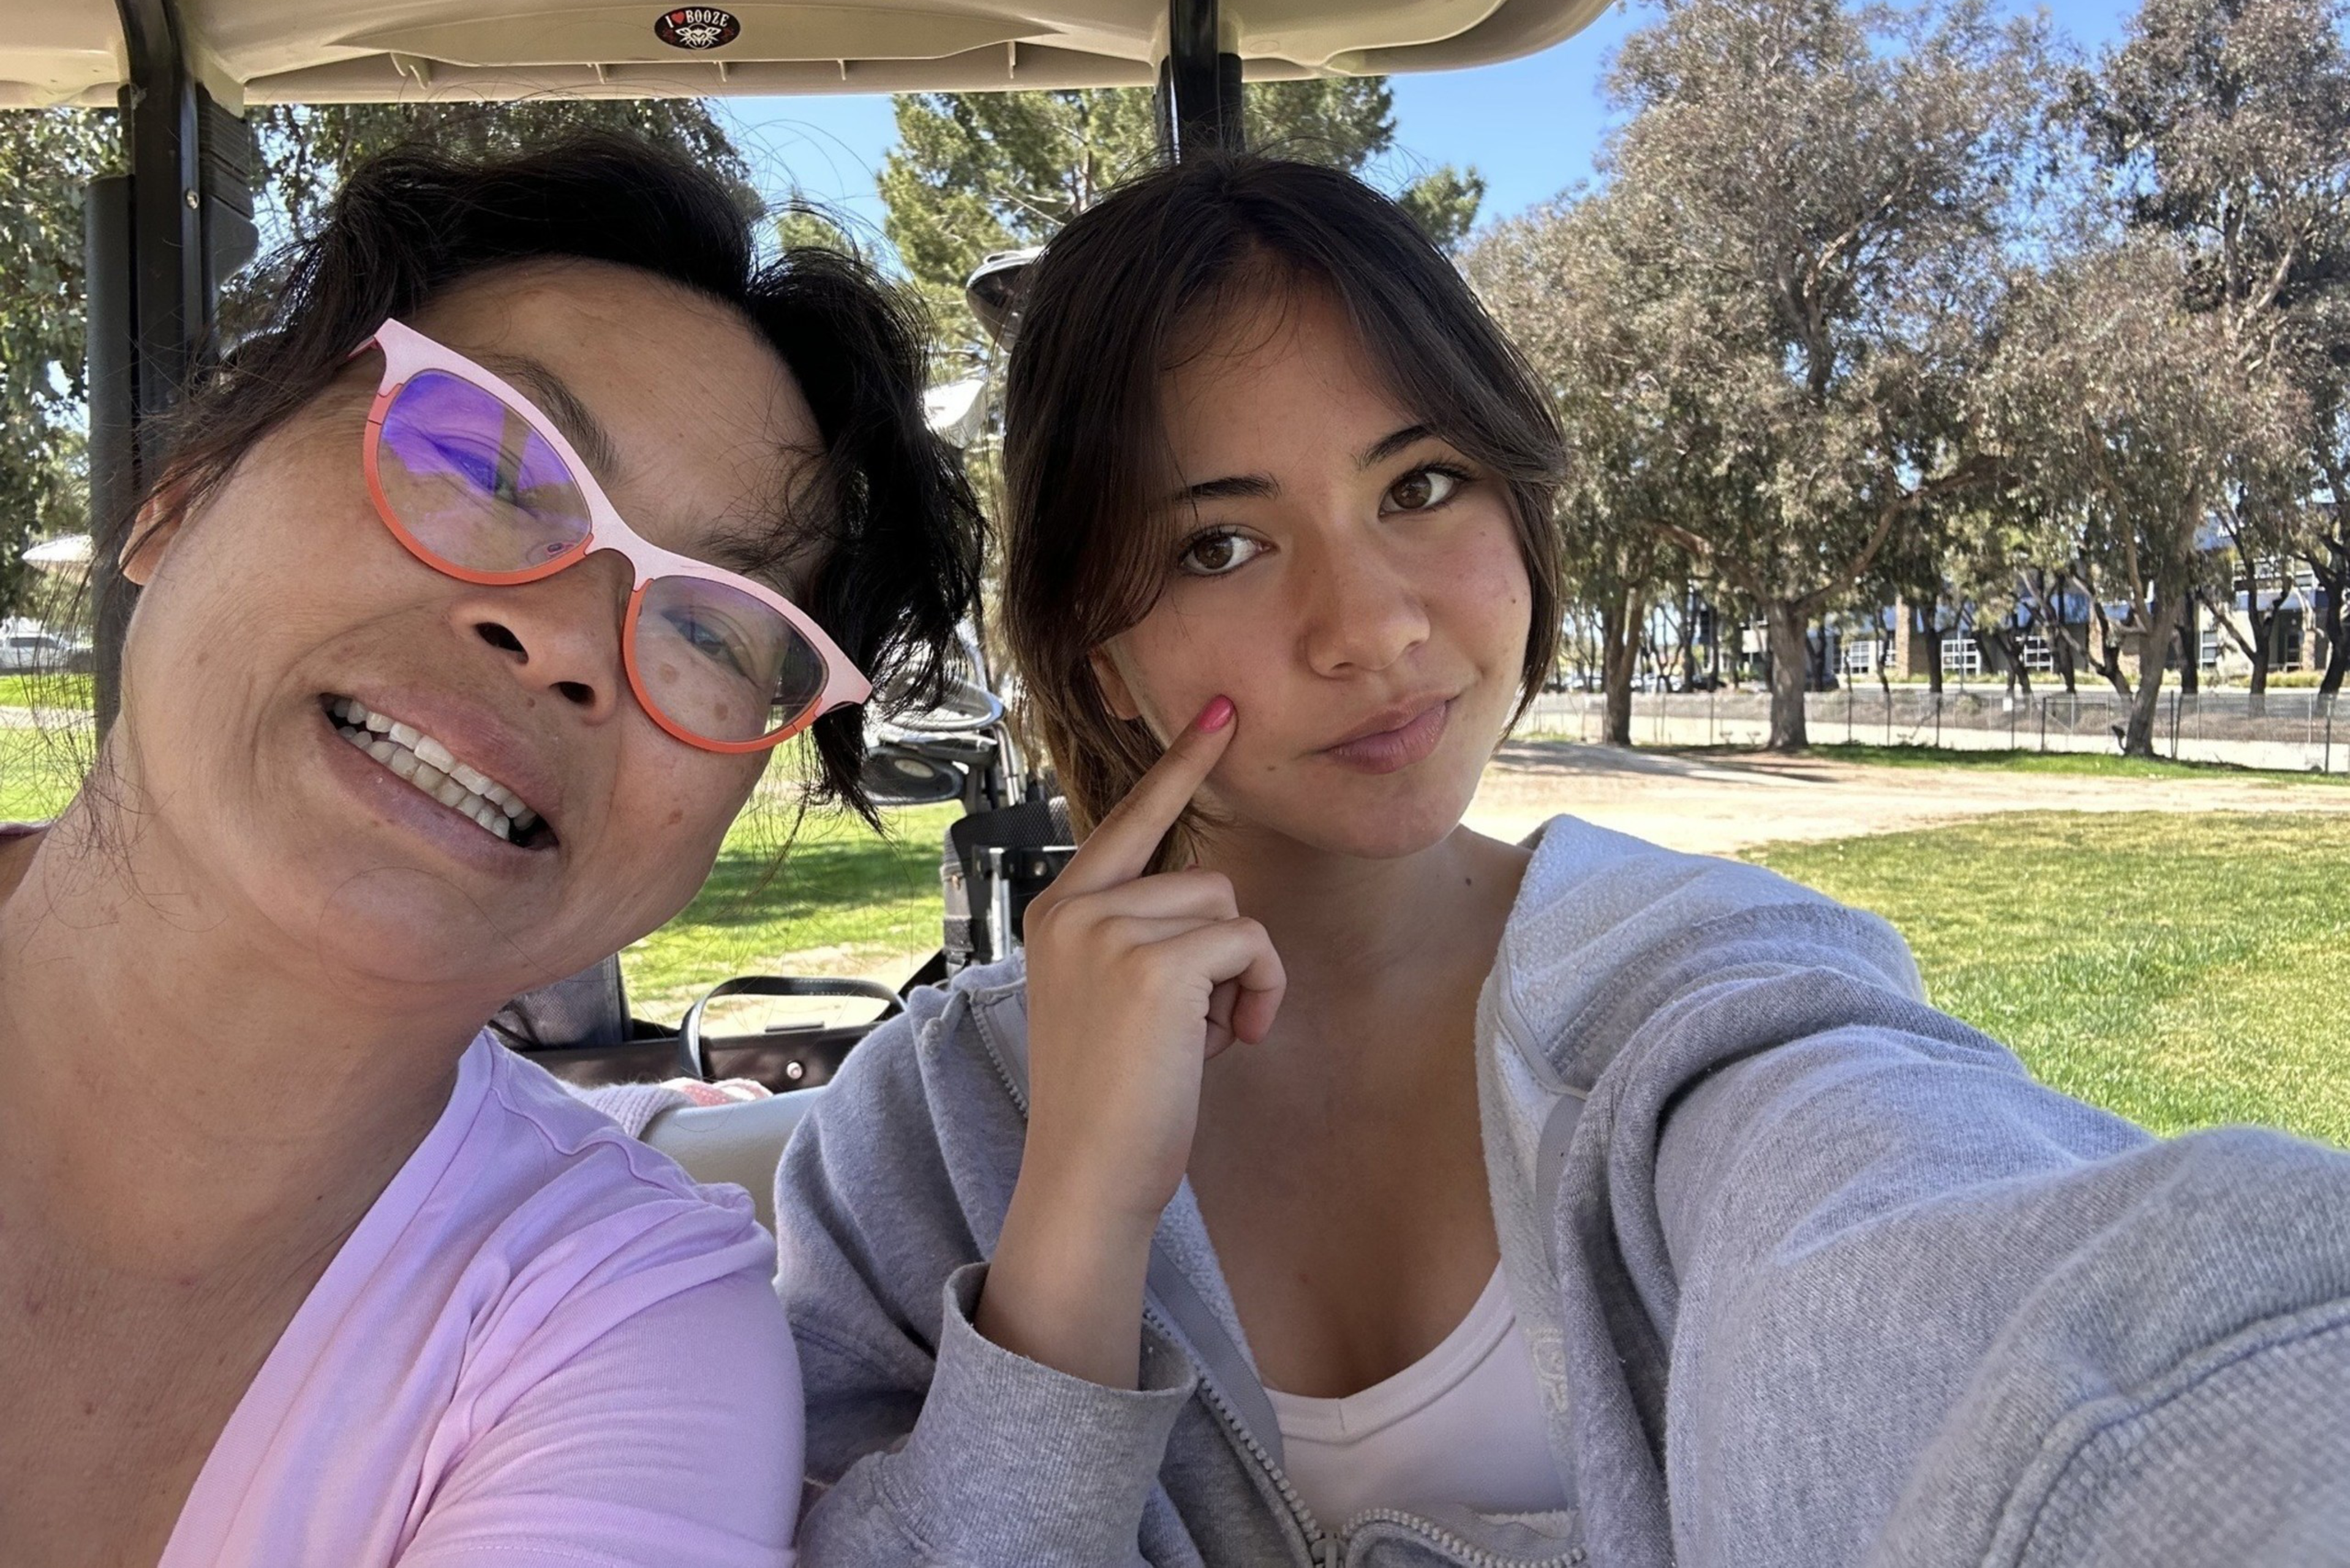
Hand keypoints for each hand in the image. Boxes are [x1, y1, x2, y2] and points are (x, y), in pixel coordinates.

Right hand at [976, 695, 1285, 1384]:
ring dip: (1242, 979)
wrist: (1087, 1174)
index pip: (1131, 818)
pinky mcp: (1154, 963)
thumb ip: (1140, 935)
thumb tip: (1215, 903)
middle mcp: (1075, 906)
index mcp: (1059, 909)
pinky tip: (1225, 1047)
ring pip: (1232, 912)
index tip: (1222, 707)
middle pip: (1207, 881)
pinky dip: (1258, 994)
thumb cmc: (1111, 1098)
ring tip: (1199, 1042)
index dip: (1182, 763)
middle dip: (1224, 956)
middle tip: (1192, 1030)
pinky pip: (1249, 946)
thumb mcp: (1109, 995)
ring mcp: (1110, 929)